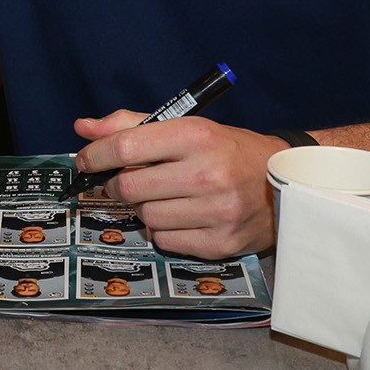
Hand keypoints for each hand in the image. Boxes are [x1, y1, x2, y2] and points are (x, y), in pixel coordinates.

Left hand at [70, 113, 282, 258]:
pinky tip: (184, 216)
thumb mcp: (188, 127)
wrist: (286, 183)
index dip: (95, 155)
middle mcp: (207, 173)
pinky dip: (164, 231)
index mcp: (197, 136)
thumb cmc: (228, 151)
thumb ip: (132, 125)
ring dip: (145, 208)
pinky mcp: (220, 244)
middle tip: (126, 181)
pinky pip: (165, 241)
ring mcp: (216, 212)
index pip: (127, 147)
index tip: (85, 161)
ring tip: (166, 197)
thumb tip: (82, 127)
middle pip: (130, 187)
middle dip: (118, 185)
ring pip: (145, 217)